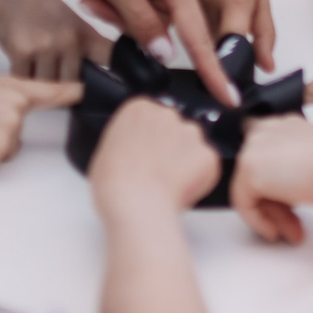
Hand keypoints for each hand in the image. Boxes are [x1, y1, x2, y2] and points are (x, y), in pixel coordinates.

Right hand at [0, 0, 113, 81]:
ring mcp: (46, 45)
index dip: (119, 75)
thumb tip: (93, 84)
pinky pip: (23, 80)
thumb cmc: (39, 10)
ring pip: (45, 86)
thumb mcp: (72, 22)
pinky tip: (19, 59)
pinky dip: (19, 75)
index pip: (111, 58)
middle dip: (58, 84)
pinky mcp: (22, 51)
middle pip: (69, 85)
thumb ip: (86, 49)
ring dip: (36, 81)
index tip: (120, 87)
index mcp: (86, 35)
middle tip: (47, 67)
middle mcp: (70, 40)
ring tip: (32, 61)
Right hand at [87, 98, 222, 215]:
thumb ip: (125, 141)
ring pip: (192, 144)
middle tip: (158, 171)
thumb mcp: (105, 151)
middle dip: (170, 146)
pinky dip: (199, 177)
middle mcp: (167, 113)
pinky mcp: (208, 154)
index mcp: (139, 108)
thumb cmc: (114, 183)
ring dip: (185, 160)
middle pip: (174, 127)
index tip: (145, 154)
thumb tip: (133, 152)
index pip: (150, 116)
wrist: (135, 203)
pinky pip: (207, 164)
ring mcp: (191, 133)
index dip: (148, 139)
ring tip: (168, 184)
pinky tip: (181, 190)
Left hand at [230, 114, 312, 244]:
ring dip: (273, 215)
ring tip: (292, 232)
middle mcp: (267, 129)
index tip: (291, 205)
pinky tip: (275, 232)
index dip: (277, 184)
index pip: (267, 154)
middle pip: (258, 173)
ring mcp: (255, 146)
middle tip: (293, 224)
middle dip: (276, 204)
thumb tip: (283, 194)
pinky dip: (258, 221)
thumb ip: (295, 170)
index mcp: (287, 125)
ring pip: (251, 189)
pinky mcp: (249, 168)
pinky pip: (243, 202)